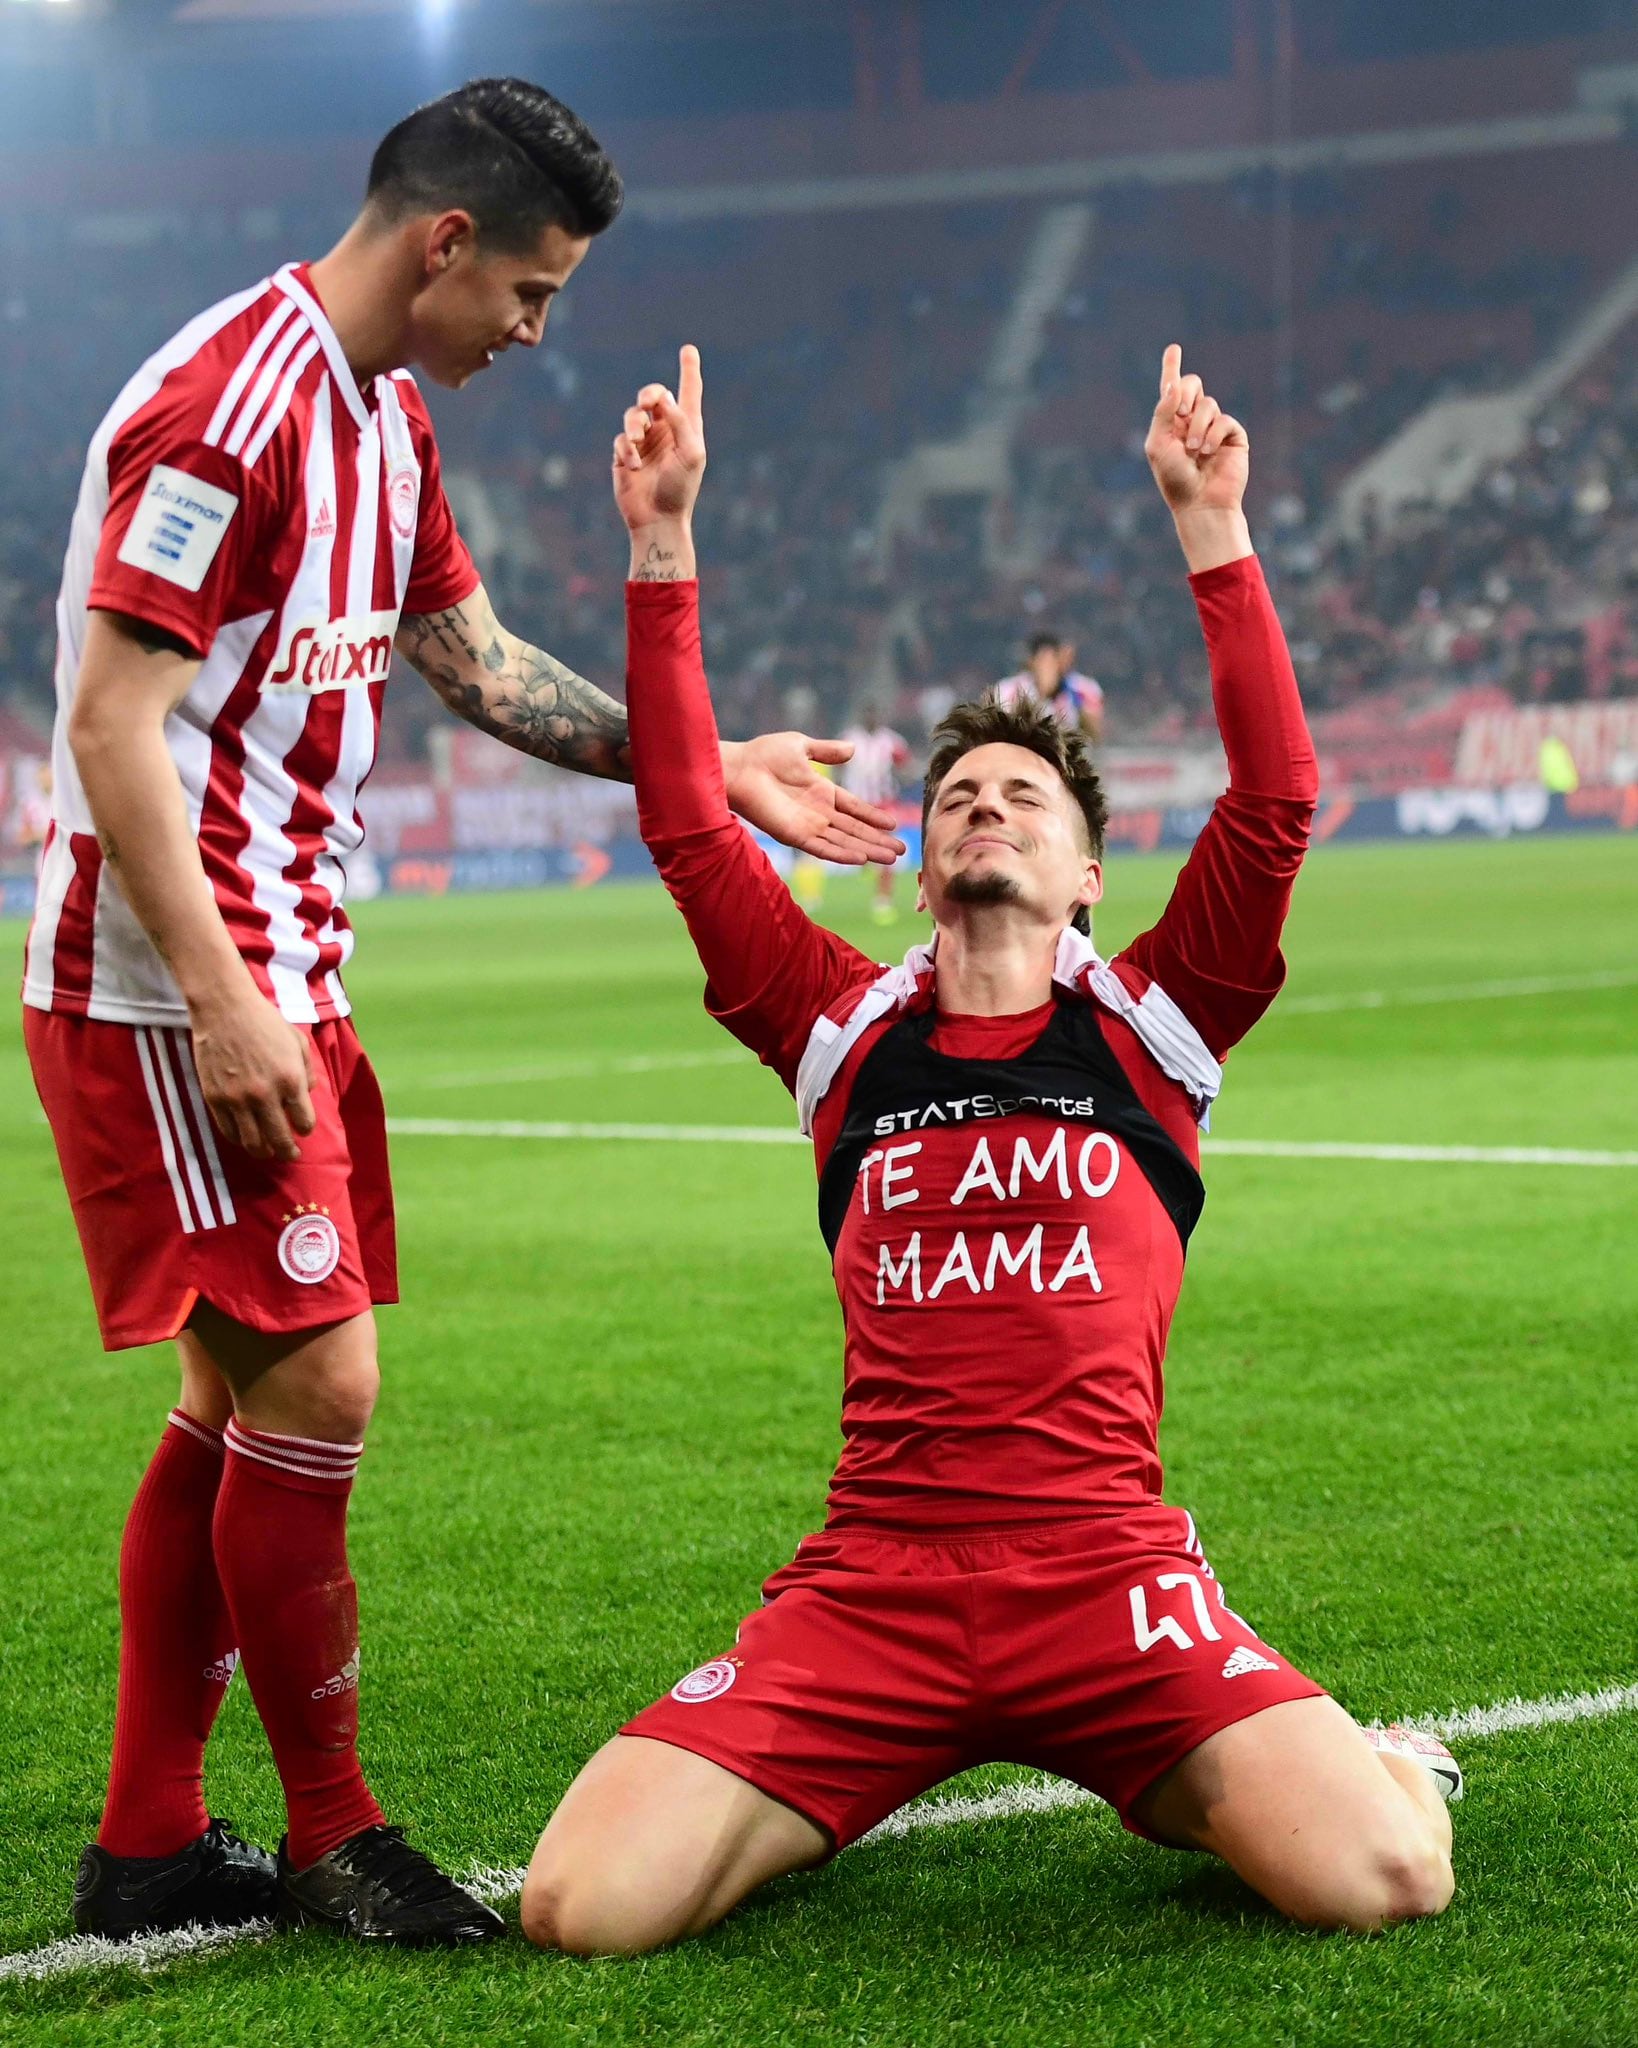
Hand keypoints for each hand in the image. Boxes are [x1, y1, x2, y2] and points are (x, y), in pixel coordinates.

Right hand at [190, 984, 316, 1161]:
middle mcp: (265, 1095)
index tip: (302, 1128)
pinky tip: (246, 1138)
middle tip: (291, 1155)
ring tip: (268, 1151)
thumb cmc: (265, 1021)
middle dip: (288, 1152)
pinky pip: (229, 1131)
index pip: (304, 1122)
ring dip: (263, 1151)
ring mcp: (237, 1099)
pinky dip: (239, 1139)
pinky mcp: (215, 1098)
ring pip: (253, 1142)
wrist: (224, 1008)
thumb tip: (308, 1095)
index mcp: (290, 1080)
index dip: (305, 1128)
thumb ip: (307, 1072)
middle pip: (280, 1139)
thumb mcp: (298, 1042)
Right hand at [612, 343, 705, 535]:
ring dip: (634, 425)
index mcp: (687, 429)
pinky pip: (620, 439)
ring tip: (638, 442)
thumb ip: (680, 421)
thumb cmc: (681, 488)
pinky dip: (626, 449)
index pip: (688, 393)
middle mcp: (666, 432)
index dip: (689, 371)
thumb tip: (661, 396)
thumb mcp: (691, 453)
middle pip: (653, 396)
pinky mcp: (625, 456)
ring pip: (633, 415)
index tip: (689, 349)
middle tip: (650, 402)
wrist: (658, 520)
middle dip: (649, 394)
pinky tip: (633, 466)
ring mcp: (644, 443)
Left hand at [722, 733, 905, 866]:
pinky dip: (841, 854)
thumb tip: (853, 749)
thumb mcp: (801, 746)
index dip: (873, 816)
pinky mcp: (794, 836)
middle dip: (878, 840)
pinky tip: (860, 860)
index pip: (854, 808)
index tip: (894, 824)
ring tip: (891, 858)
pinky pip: (822, 848)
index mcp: (821, 792)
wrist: (738, 768)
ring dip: (868, 850)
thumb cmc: (763, 754)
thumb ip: (827, 751)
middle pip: (854, 830)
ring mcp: (807, 826)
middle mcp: (818, 813)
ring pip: (845, 842)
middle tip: (903, 851)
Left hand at [1145, 343, 1248, 516]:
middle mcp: (1193, 421)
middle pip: (1193, 386)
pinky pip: (1224, 420)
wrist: (1200, 503)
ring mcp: (1214, 428)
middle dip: (1186, 395)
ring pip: (1208, 404)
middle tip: (1181, 415)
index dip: (1172, 368)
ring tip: (1195, 451)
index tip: (1173, 348)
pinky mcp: (1233, 436)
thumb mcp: (1159, 445)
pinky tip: (1208, 453)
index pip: (1172, 390)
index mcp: (1171, 423)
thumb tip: (1174, 384)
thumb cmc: (1175, 479)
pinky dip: (1214, 436)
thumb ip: (1163, 413)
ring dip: (1198, 427)